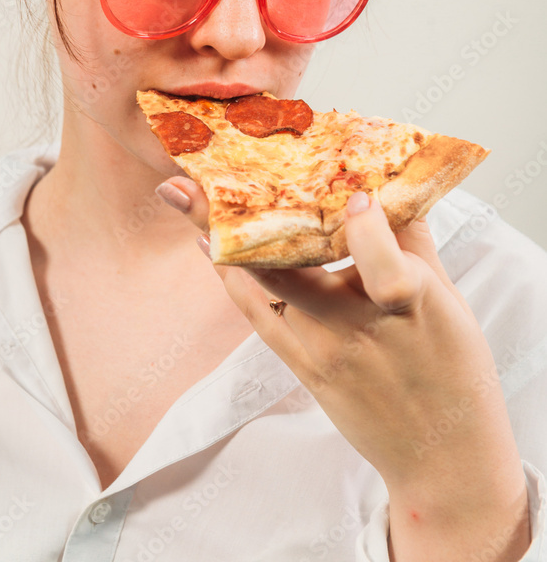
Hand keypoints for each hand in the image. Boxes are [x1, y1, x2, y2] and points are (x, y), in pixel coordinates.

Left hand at [157, 178, 529, 559]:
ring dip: (220, 240)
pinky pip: (258, 316)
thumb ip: (413, 239)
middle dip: (242, 218)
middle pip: (293, 267)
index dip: (365, 225)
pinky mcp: (303, 368)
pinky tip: (208, 244)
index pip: (382, 260)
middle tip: (194, 177)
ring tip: (181, 197)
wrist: (440, 457)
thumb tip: (383, 182)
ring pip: (263, 287)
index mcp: (413, 306)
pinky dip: (232, 277)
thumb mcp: (450, 299)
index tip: (355, 194)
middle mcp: (359, 330)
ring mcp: (324, 351)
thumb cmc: (454, 372)